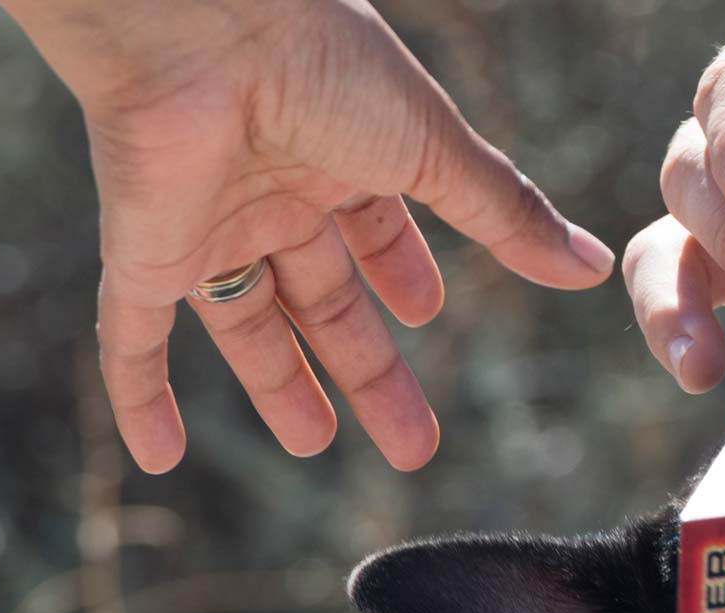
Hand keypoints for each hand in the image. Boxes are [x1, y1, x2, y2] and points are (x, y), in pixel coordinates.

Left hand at [5, 0, 613, 471]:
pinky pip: (132, 337)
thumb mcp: (435, 153)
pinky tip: (160, 458)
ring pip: (244, 324)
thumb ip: (507, 216)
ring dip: (278, 387)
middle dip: (367, 366)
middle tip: (411, 439)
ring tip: (313, 447)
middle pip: (326, 298)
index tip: (424, 317)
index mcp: (342, 155)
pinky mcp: (144, 251)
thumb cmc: (325, 65)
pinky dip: (140, 396)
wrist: (201, 25)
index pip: (374, 232)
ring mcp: (206, 224)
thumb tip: (592, 267)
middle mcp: (274, 192)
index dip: (398, 275)